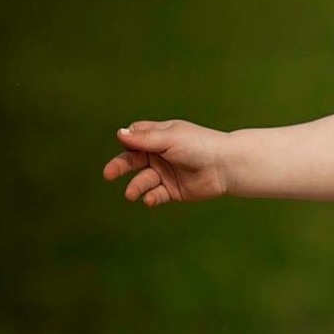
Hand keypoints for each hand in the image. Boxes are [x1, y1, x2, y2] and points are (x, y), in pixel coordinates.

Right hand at [102, 120, 228, 205]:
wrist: (225, 166)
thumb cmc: (199, 145)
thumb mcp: (169, 139)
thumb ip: (144, 138)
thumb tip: (119, 133)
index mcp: (159, 137)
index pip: (135, 137)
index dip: (128, 141)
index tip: (126, 144)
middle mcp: (160, 155)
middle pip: (133, 160)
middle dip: (120, 166)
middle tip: (108, 174)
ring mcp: (166, 173)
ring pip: (143, 180)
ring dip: (136, 186)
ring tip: (131, 194)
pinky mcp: (173, 190)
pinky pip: (157, 195)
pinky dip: (151, 198)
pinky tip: (150, 200)